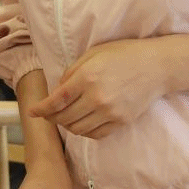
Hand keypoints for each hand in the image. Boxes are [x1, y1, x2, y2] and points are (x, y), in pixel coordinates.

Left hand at [29, 39, 168, 138]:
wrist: (156, 66)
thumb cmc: (123, 55)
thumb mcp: (92, 54)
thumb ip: (72, 72)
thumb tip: (57, 91)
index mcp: (87, 78)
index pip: (56, 100)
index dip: (41, 109)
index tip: (32, 112)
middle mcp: (97, 98)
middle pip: (64, 117)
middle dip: (51, 117)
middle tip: (48, 113)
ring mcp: (110, 112)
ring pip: (78, 129)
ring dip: (66, 125)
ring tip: (64, 117)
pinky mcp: (121, 122)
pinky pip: (95, 134)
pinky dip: (84, 132)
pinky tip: (82, 123)